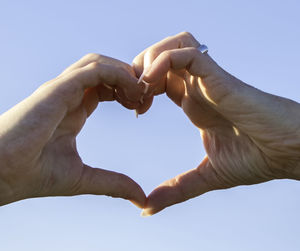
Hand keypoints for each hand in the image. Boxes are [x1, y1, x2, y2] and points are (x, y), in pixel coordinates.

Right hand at [0, 53, 146, 207]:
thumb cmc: (33, 174)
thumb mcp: (84, 178)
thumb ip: (113, 183)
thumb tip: (140, 198)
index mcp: (74, 109)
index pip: (107, 87)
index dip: (129, 93)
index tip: (142, 109)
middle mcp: (68, 95)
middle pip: (106, 70)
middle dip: (131, 80)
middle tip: (147, 99)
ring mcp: (62, 89)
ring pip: (100, 63)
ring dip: (126, 74)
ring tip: (140, 95)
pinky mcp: (57, 88)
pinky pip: (94, 69)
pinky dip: (118, 74)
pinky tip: (132, 92)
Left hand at [133, 32, 299, 215]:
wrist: (288, 153)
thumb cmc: (255, 159)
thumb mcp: (204, 177)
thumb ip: (175, 189)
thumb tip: (146, 209)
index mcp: (192, 102)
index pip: (158, 79)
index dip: (139, 89)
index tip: (134, 110)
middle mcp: (197, 86)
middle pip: (159, 56)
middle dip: (137, 70)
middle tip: (132, 97)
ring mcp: (207, 79)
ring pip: (171, 45)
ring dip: (149, 61)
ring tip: (143, 89)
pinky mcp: (217, 75)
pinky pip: (185, 52)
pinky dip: (163, 62)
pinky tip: (152, 85)